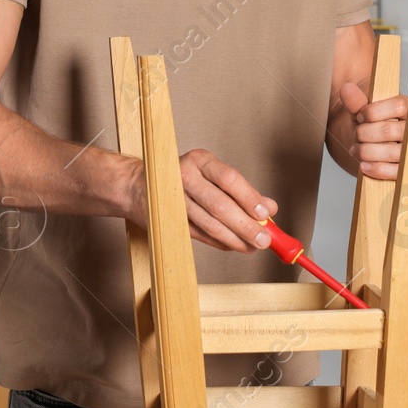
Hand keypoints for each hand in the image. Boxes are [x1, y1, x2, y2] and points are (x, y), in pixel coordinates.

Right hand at [118, 148, 274, 252]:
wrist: (137, 186)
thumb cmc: (183, 178)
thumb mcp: (211, 174)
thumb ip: (241, 191)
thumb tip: (270, 209)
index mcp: (199, 161)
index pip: (228, 178)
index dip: (249, 197)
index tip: (266, 213)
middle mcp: (184, 177)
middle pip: (219, 205)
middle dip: (245, 225)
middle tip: (263, 239)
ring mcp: (174, 201)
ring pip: (209, 224)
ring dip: (234, 239)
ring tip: (251, 246)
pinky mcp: (169, 221)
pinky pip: (200, 235)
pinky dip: (220, 243)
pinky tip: (233, 245)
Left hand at [338, 83, 407, 180]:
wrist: (370, 146)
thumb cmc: (369, 124)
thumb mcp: (361, 110)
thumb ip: (355, 101)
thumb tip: (346, 88)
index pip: (398, 106)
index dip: (373, 112)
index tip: (359, 116)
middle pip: (389, 130)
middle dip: (364, 134)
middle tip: (356, 134)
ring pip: (392, 152)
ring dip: (366, 151)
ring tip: (356, 149)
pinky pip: (395, 172)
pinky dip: (376, 168)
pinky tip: (363, 165)